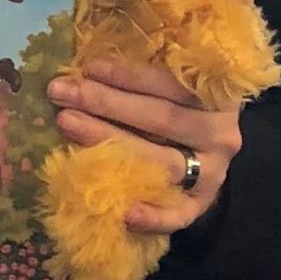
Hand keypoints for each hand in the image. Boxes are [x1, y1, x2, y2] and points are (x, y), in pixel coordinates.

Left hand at [47, 59, 242, 232]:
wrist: (209, 152)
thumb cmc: (178, 106)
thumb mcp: (173, 84)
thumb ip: (145, 74)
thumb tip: (89, 63)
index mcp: (216, 93)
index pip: (171, 82)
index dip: (129, 75)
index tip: (89, 67)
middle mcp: (219, 133)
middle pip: (161, 118)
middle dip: (106, 103)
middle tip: (61, 92)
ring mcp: (213, 172)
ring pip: (162, 162)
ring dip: (111, 143)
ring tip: (68, 125)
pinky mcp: (202, 204)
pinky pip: (179, 214)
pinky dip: (153, 217)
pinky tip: (124, 212)